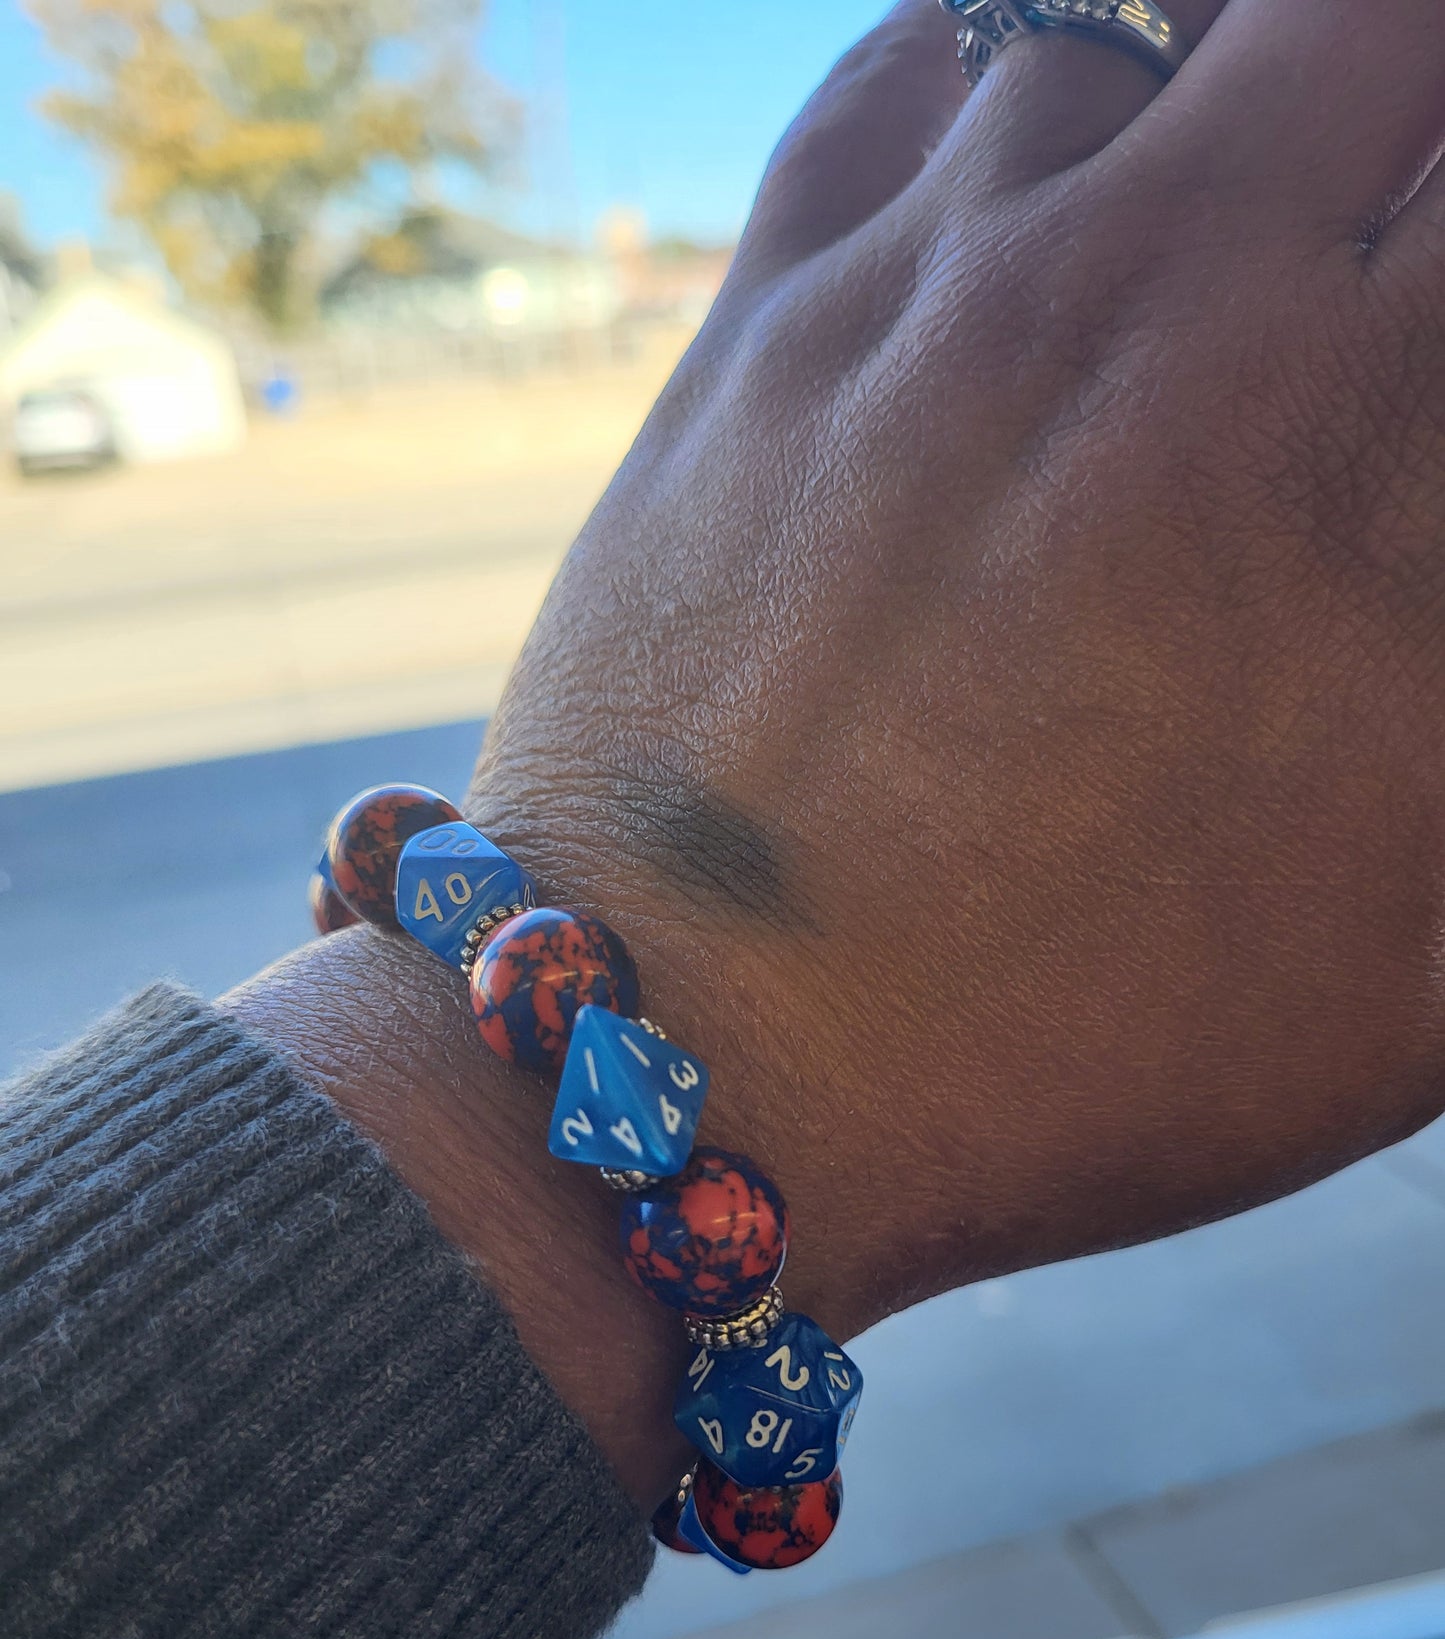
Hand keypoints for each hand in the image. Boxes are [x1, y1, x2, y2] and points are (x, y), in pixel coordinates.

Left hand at [470, 0, 1444, 1342]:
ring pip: (1143, 35)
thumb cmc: (1082, 1048)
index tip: (1396, 360)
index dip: (1435, 267)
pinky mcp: (767, 320)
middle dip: (1385, 131)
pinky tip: (1010, 211)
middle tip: (1347, 279)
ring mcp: (950, 285)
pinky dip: (991, 97)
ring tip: (1186, 271)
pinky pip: (909, 68)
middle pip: (1365, 34)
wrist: (711, 1072)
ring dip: (1201, 115)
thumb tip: (1409, 523)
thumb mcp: (1412, 949)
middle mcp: (1175, 302)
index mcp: (1368, 454)